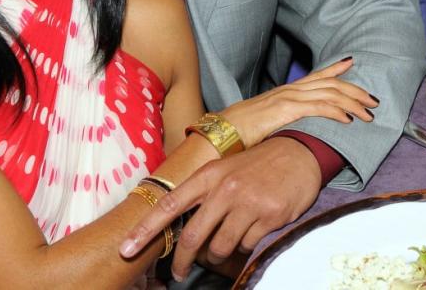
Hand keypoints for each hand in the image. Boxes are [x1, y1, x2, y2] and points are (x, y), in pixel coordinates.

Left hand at [119, 138, 322, 280]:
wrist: (298, 152)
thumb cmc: (257, 164)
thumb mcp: (225, 169)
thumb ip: (203, 193)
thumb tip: (181, 225)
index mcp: (209, 176)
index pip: (169, 205)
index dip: (146, 229)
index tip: (127, 249)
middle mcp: (225, 188)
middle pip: (193, 237)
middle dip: (182, 261)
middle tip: (179, 272)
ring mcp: (247, 203)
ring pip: (220, 247)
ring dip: (219, 254)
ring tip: (227, 244)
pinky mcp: (269, 216)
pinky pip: (247, 246)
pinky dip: (246, 246)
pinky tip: (253, 232)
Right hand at [219, 57, 376, 146]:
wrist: (221, 133)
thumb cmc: (241, 131)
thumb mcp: (268, 121)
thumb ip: (284, 120)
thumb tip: (299, 129)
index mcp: (287, 91)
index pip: (317, 76)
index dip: (336, 69)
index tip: (352, 63)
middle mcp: (290, 90)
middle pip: (331, 84)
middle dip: (355, 91)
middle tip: (374, 100)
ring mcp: (288, 98)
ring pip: (329, 94)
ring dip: (352, 103)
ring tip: (368, 113)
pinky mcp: (285, 111)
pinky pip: (317, 108)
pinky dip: (336, 112)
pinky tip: (348, 120)